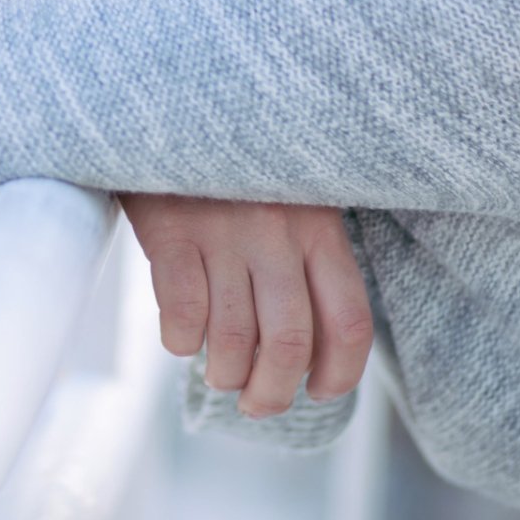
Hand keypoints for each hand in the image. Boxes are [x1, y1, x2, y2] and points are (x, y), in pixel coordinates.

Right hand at [117, 193, 372, 417]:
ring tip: (219, 376)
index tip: (319, 392)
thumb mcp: (294, 200)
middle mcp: (277, 232)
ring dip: (225, 374)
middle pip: (289, 342)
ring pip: (232, 337)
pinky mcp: (171, 232)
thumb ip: (307, 259)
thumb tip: (308, 349)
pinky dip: (181, 342)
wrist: (173, 115)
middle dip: (272, 392)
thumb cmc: (239, 173)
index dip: (339, 373)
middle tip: (257, 403)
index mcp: (319, 228)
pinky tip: (181, 340)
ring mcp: (223, 232)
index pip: (348, 320)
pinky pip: (182, 311)